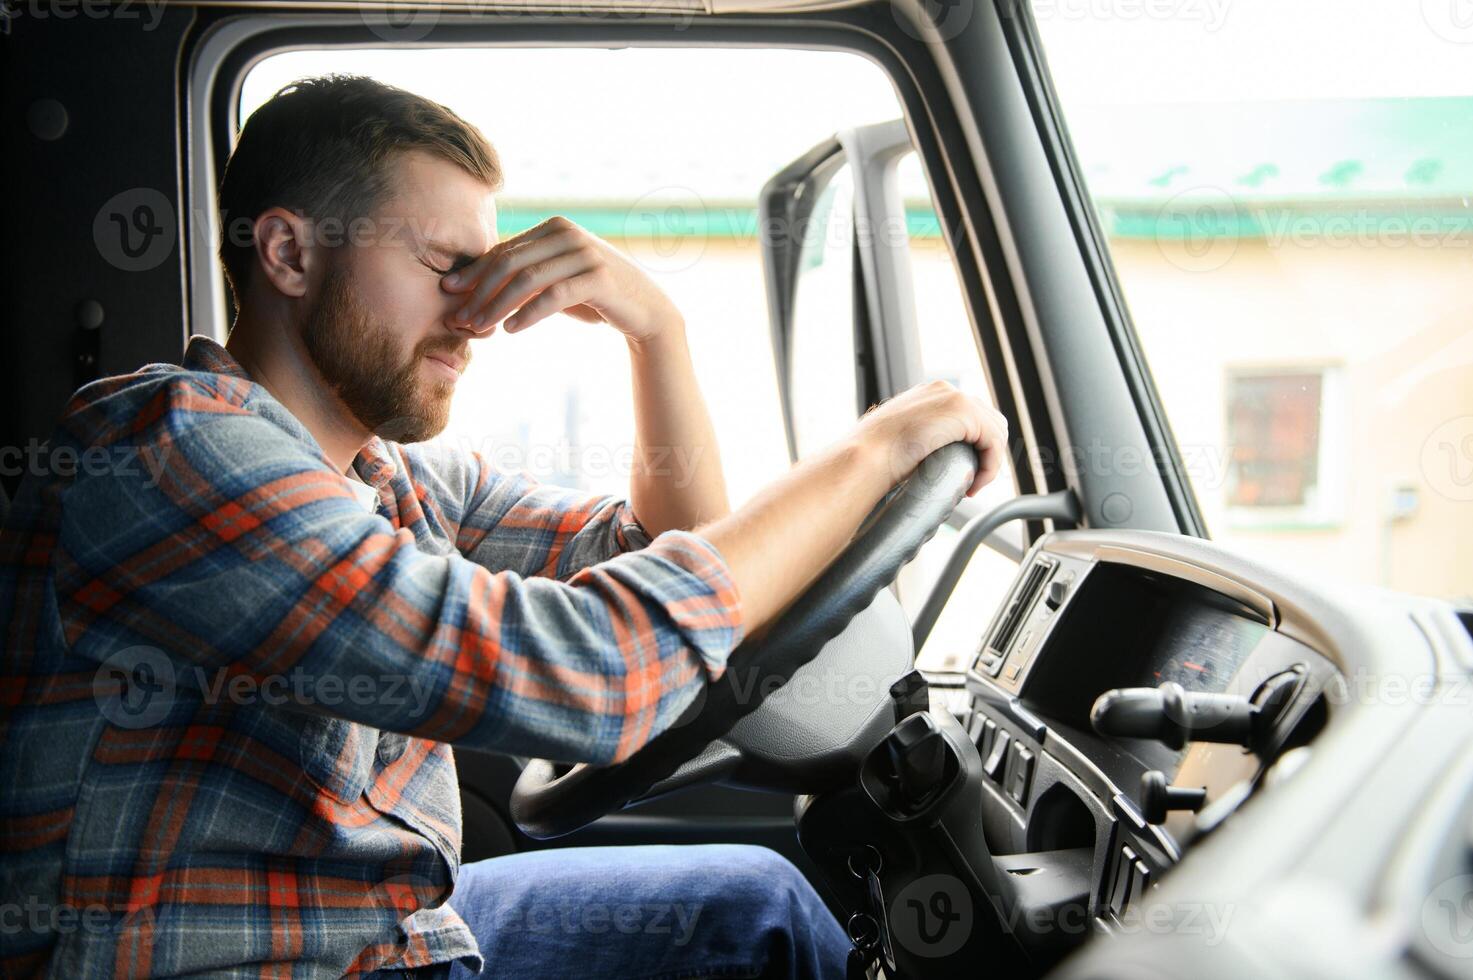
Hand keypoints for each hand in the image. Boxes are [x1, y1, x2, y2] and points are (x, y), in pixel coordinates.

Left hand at [440, 216, 682, 343]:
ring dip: (498, 306)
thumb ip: (526, 274)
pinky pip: (553, 296)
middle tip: (461, 318)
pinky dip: (528, 314)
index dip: (473, 273)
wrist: (645, 309)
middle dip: (480, 291)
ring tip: (481, 328)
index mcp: (554, 227)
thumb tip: (472, 284)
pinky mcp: (598, 278)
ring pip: (528, 280)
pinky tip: (512, 330)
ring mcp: (585, 253)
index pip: (504, 249)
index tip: (449, 294)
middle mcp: (569, 233)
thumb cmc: (594, 296)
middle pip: (510, 262)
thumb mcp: (557, 279)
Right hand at [853, 380, 1008, 497]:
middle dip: (986, 452)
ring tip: (972, 485)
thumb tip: (924, 460)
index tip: (964, 473)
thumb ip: (917, 442)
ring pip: (995, 431)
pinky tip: (975, 484)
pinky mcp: (963, 411)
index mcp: (928, 395)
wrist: (866, 456)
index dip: (974, 446)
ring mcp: (954, 397)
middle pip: (988, 420)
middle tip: (971, 481)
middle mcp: (944, 390)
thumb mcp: (900, 443)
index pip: (969, 416)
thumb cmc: (873, 458)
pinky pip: (994, 441)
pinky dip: (990, 466)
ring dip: (989, 462)